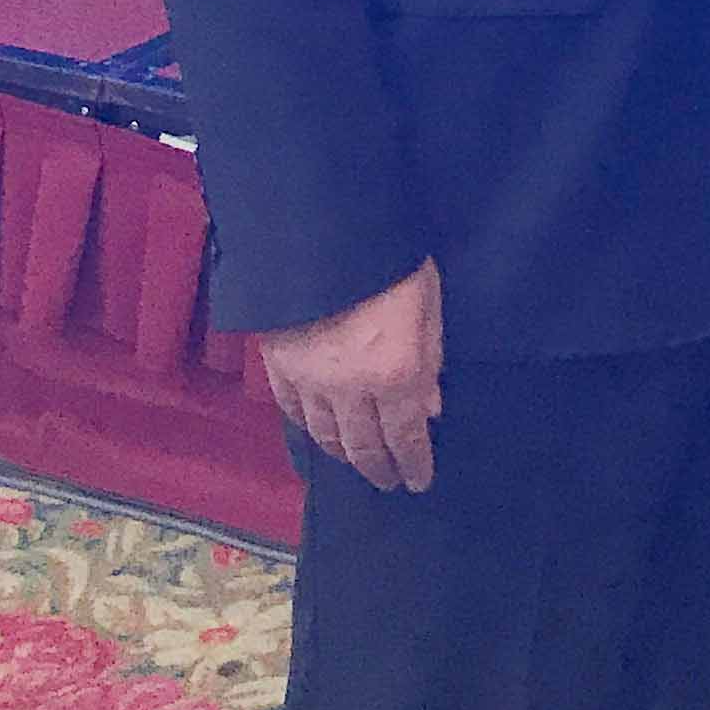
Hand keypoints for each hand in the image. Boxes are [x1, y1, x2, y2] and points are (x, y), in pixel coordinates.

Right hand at [256, 256, 441, 492]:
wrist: (323, 227)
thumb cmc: (391, 257)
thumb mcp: (429, 302)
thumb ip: (430, 358)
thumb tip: (430, 406)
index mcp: (396, 374)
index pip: (407, 437)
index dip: (414, 464)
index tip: (418, 481)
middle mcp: (352, 390)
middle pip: (363, 446)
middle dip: (379, 468)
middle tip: (388, 481)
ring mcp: (311, 380)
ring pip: (326, 434)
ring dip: (343, 454)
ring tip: (355, 461)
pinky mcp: (278, 364)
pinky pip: (292, 410)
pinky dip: (306, 427)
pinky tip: (315, 432)